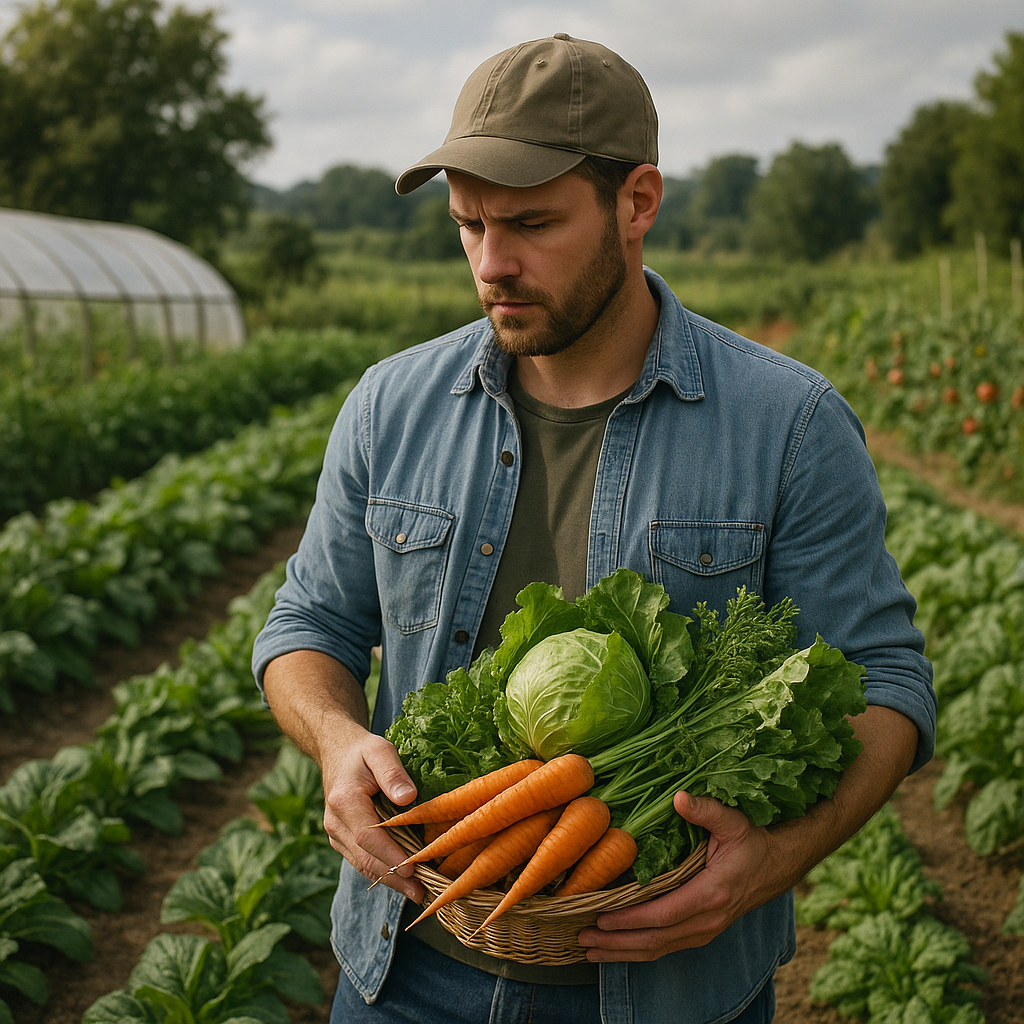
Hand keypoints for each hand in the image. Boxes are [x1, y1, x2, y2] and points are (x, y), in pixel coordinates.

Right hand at [320, 725, 425, 902]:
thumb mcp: (380, 751)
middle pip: (365, 858)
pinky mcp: (341, 839)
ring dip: (389, 880)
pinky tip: (402, 880)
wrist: (337, 752)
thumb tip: (408, 798)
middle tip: (421, 893)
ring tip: (416, 892)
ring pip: (362, 864)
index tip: (412, 869)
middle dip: (393, 878)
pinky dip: (381, 871)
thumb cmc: (362, 752)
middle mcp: (335, 822)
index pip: (368, 836)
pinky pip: (361, 859)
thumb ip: (393, 773)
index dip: (390, 855)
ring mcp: (336, 834)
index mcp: (344, 801)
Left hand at [577, 791, 774, 961]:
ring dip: (623, 951)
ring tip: (590, 949)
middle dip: (617, 941)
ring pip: (659, 949)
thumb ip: (705, 810)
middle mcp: (707, 920)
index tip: (602, 917)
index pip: (664, 913)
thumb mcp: (732, 821)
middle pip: (656, 939)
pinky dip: (638, 951)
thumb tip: (679, 798)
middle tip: (582, 937)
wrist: (776, 865)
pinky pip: (666, 947)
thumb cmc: (751, 841)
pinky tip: (616, 950)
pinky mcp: (701, 933)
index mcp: (711, 893)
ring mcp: (705, 930)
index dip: (632, 918)